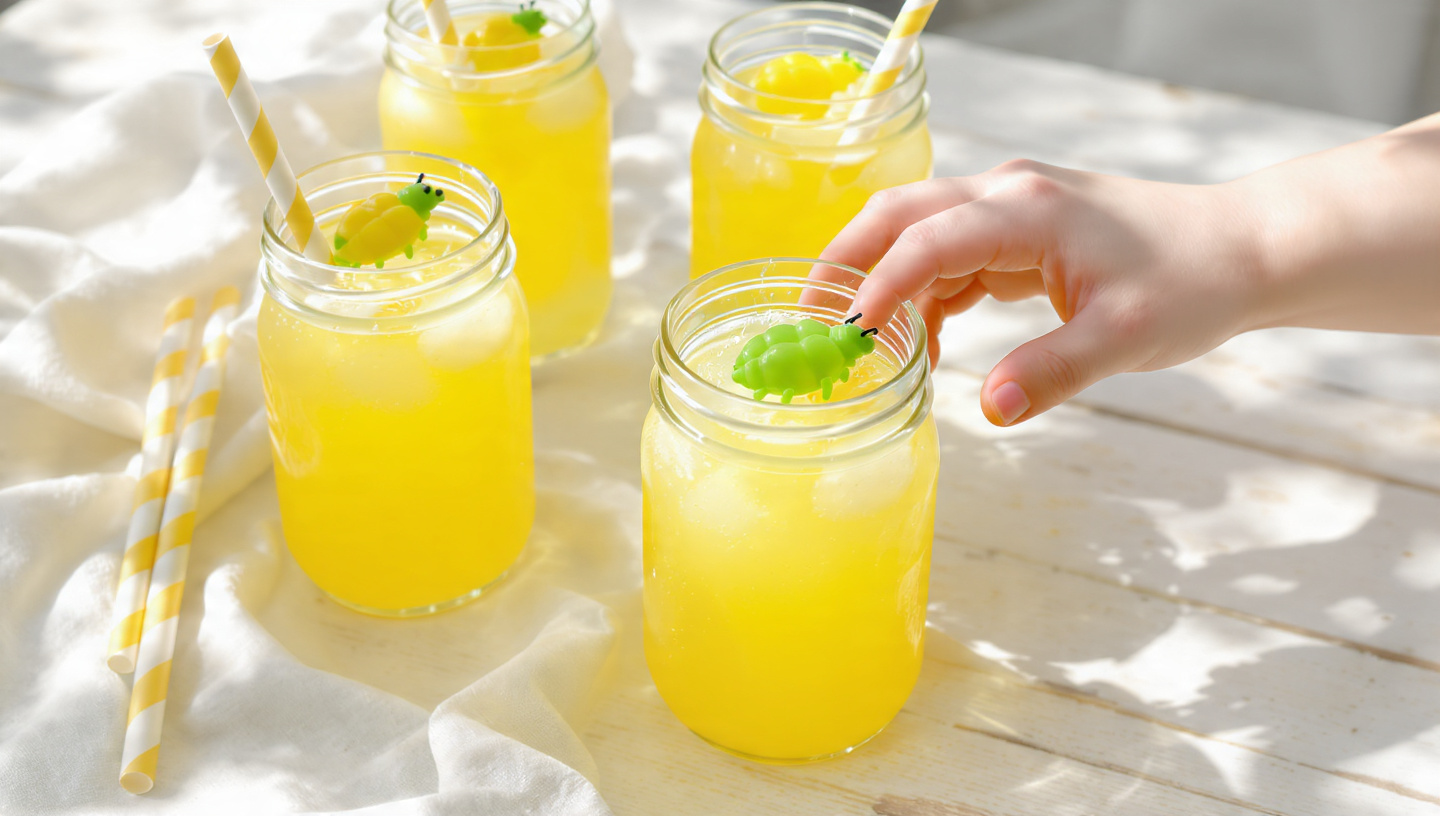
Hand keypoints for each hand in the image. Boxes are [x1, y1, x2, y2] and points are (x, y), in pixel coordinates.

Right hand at [822, 159, 1268, 426]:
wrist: (1241, 249)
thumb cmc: (1191, 282)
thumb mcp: (1123, 338)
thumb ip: (1051, 373)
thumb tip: (988, 410)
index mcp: (1025, 211)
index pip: (925, 241)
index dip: (877, 289)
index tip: (844, 339)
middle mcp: (1007, 196)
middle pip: (898, 214)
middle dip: (847, 263)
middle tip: (809, 323)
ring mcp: (1010, 209)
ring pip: (917, 234)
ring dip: (883, 285)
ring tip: (862, 350)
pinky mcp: (1018, 232)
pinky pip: (948, 256)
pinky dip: (922, 295)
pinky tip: (918, 343)